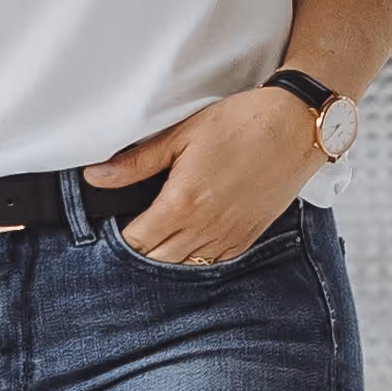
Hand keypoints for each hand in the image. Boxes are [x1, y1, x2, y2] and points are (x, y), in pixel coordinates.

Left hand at [83, 86, 322, 263]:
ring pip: (186, 267)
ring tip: (158, 234)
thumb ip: (136, 161)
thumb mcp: (181, 134)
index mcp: (182, 204)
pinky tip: (189, 238)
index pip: (136, 242)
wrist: (295, 126)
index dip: (119, 237)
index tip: (112, 224)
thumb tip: (96, 177)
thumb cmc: (241, 123)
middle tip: (131, 229)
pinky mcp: (248, 237)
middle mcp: (205, 229)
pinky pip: (214, 262)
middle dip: (140, 250)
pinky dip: (196, 256)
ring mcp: (229, 237)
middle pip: (158, 261)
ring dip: (168, 255)